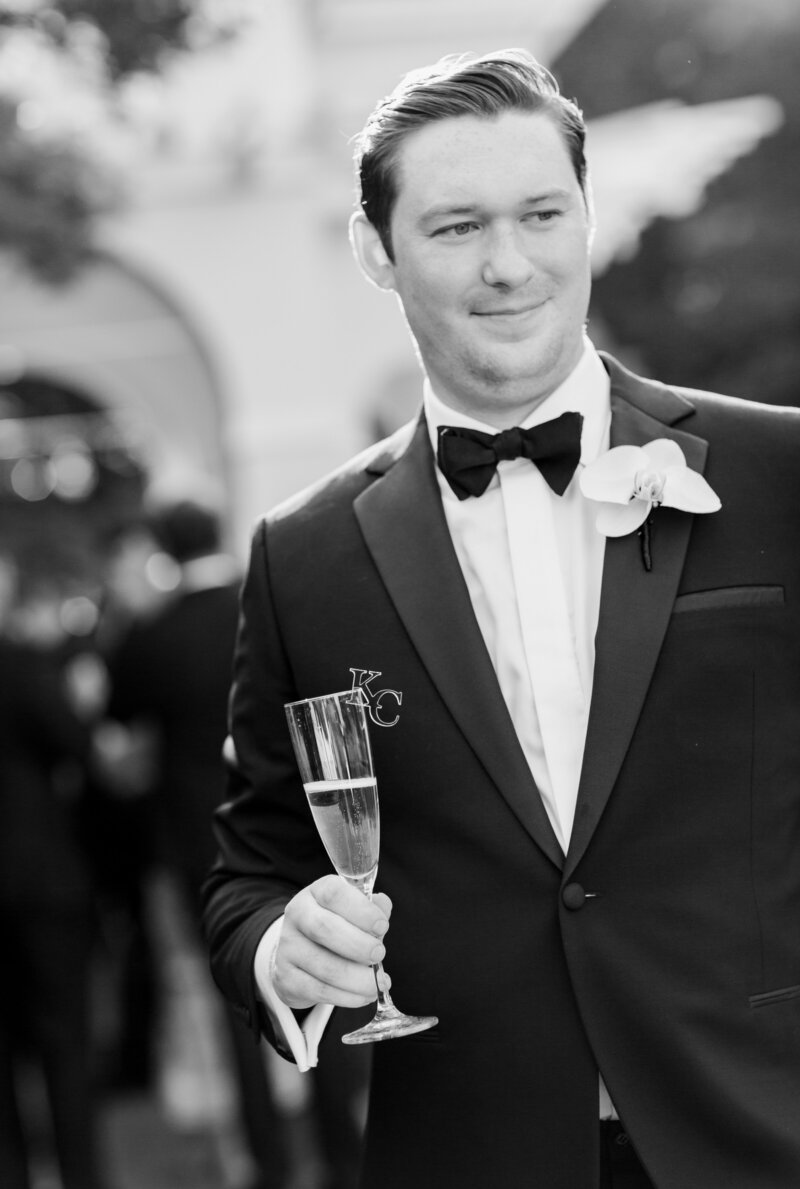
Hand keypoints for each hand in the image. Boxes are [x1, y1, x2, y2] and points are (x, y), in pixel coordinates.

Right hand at [271, 876, 391, 1009]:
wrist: (300, 956)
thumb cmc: (337, 928)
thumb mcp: (353, 911)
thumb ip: (371, 907)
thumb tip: (383, 906)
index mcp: (315, 893)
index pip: (333, 894)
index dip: (361, 910)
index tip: (382, 926)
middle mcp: (297, 915)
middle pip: (324, 928)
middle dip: (358, 945)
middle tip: (380, 954)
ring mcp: (288, 948)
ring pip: (325, 966)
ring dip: (358, 978)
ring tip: (379, 982)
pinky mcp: (287, 978)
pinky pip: (320, 991)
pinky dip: (349, 996)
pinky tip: (365, 994)